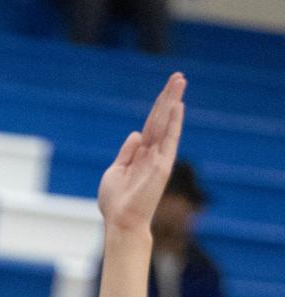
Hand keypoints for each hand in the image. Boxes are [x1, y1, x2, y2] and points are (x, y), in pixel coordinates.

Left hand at [98, 73, 185, 233]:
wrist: (120, 221)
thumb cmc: (115, 202)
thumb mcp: (115, 171)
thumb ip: (127, 153)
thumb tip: (136, 135)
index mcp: (140, 154)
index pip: (151, 124)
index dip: (157, 106)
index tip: (167, 88)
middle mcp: (152, 153)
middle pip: (161, 119)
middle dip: (169, 97)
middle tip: (179, 76)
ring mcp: (159, 158)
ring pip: (167, 124)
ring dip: (173, 102)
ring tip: (181, 82)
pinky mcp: (162, 166)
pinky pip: (169, 140)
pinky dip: (174, 123)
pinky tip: (178, 107)